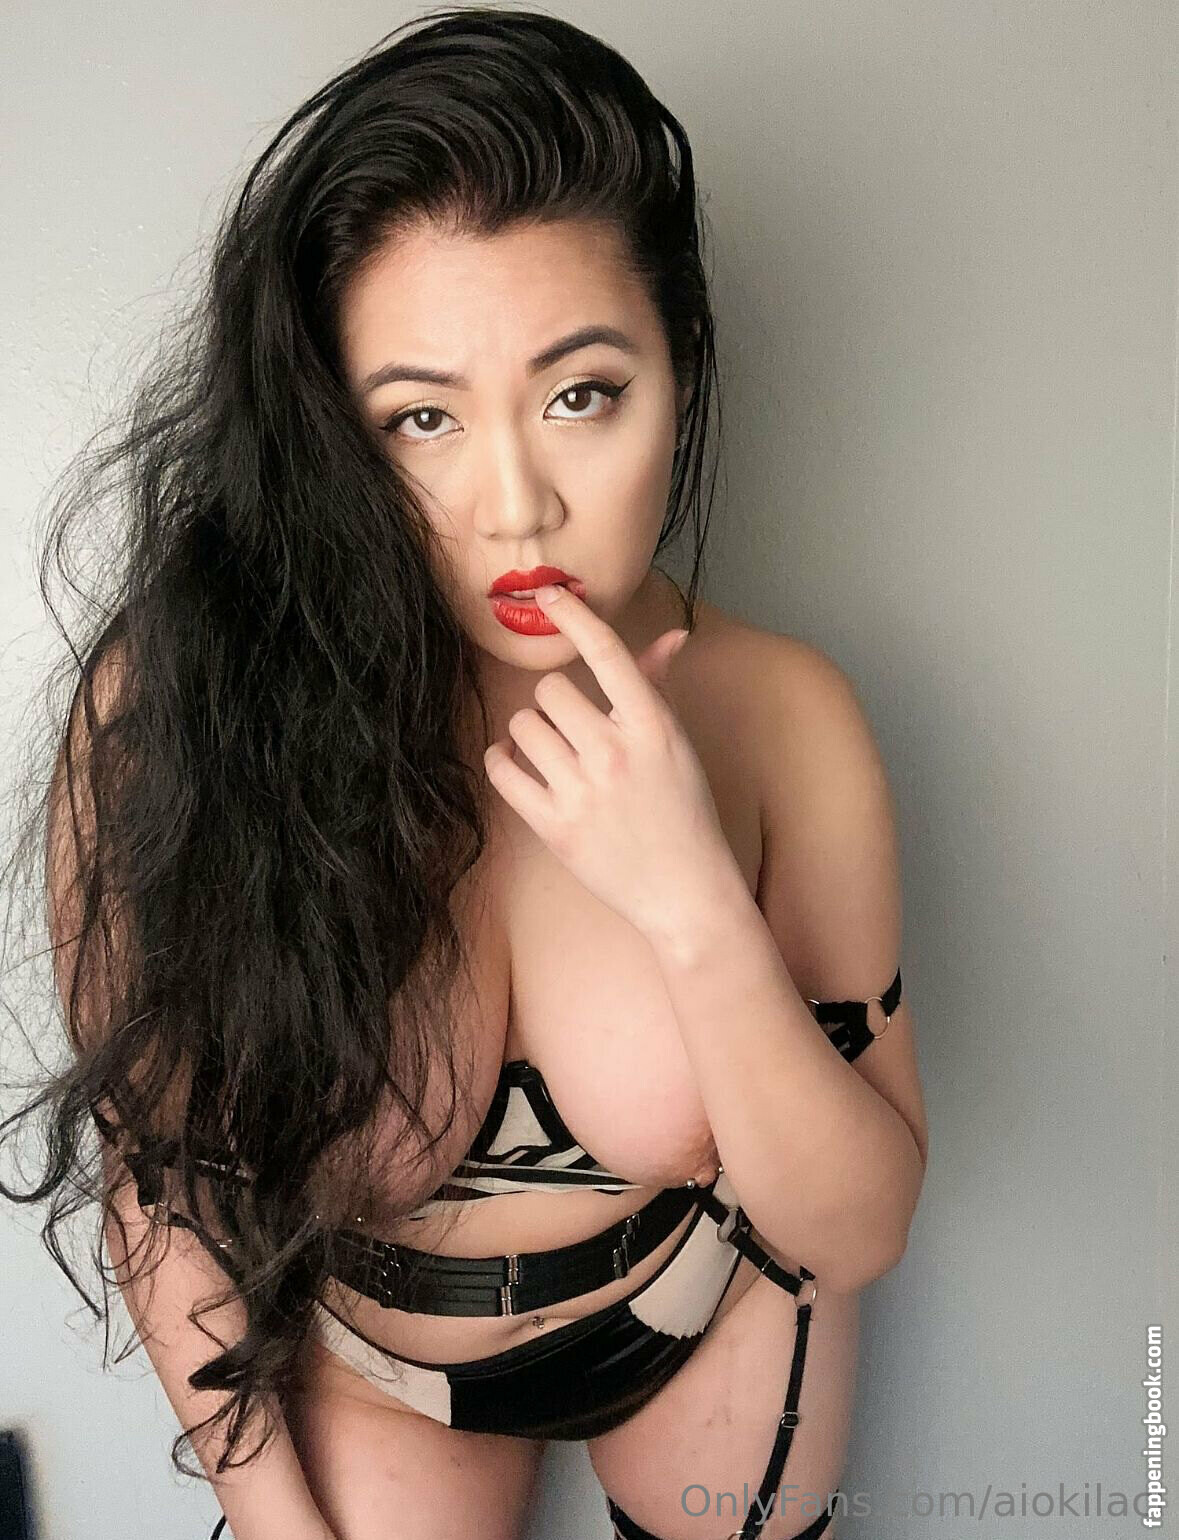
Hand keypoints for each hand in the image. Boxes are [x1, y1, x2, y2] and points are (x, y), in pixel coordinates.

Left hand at [482, 583, 744, 943]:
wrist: (686, 891)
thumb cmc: (685, 812)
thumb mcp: (678, 744)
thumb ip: (658, 687)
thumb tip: (671, 635)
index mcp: (653, 726)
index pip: (605, 651)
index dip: (573, 614)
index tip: (550, 594)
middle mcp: (615, 753)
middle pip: (550, 690)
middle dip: (555, 704)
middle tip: (571, 727)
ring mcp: (583, 792)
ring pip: (522, 727)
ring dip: (530, 734)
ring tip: (553, 753)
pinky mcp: (554, 827)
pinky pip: (503, 771)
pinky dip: (502, 762)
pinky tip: (516, 763)